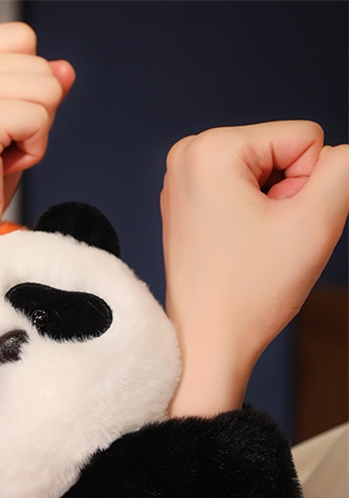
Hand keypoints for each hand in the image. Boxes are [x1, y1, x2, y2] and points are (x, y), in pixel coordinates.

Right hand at [0, 22, 74, 278]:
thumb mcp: (2, 126)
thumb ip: (30, 88)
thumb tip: (66, 68)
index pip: (19, 38)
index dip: (21, 91)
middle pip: (36, 60)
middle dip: (30, 114)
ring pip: (46, 86)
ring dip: (33, 134)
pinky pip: (40, 118)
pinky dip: (33, 151)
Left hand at [161, 121, 348, 415]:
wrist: (207, 343)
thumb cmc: (250, 292)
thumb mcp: (318, 219)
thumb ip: (347, 167)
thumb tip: (347, 152)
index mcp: (211, 148)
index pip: (306, 137)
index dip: (308, 187)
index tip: (275, 228)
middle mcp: (187, 155)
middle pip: (283, 152)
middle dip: (288, 196)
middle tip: (262, 241)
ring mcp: (181, 181)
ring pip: (266, 173)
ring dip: (272, 209)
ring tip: (249, 247)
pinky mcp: (185, 204)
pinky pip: (243, 193)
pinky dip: (252, 217)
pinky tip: (236, 248)